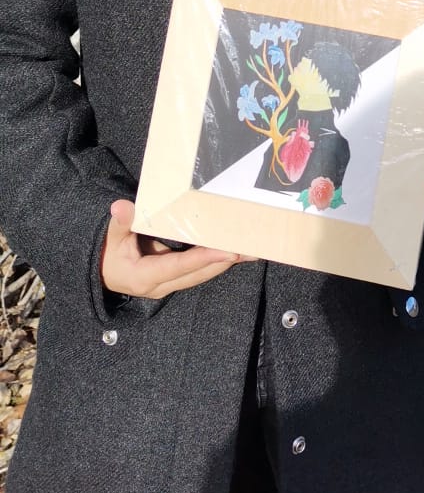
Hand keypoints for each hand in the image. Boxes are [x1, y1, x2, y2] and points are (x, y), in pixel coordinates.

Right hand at [100, 199, 246, 299]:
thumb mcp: (109, 239)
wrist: (102, 276)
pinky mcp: (176, 279)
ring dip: (226, 263)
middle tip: (250, 249)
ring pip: (203, 274)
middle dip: (224, 261)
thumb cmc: (106, 255)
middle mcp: (162, 285)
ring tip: (252, 251)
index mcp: (145, 277)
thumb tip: (120, 207)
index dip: (203, 259)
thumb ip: (119, 224)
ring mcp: (170, 284)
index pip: (178, 266)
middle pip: (198, 273)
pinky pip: (200, 271)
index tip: (227, 252)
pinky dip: (218, 261)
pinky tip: (236, 253)